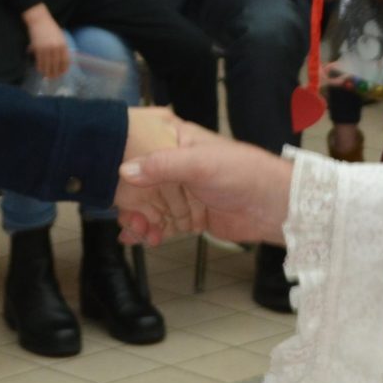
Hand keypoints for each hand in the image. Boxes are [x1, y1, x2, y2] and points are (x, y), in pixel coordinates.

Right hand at [25, 7, 71, 79]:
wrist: (40, 20)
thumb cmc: (51, 28)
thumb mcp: (60, 37)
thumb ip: (62, 48)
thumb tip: (62, 61)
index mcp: (63, 45)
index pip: (65, 61)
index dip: (64, 69)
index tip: (62, 73)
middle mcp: (56, 48)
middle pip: (57, 65)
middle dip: (55, 73)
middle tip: (54, 78)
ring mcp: (47, 48)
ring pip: (48, 65)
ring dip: (47, 72)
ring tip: (47, 76)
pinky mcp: (38, 49)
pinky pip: (40, 61)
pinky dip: (40, 67)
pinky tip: (40, 70)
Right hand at [115, 125, 293, 246]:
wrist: (275, 207)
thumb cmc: (243, 173)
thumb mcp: (200, 164)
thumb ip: (162, 166)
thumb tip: (123, 171)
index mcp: (177, 142)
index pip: (139, 149)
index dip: (121, 166)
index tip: (107, 186)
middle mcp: (176, 166)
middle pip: (140, 183)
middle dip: (129, 203)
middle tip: (127, 219)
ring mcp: (183, 193)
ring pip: (149, 206)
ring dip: (138, 220)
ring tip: (137, 234)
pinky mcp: (190, 216)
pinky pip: (163, 224)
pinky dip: (149, 232)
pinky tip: (139, 240)